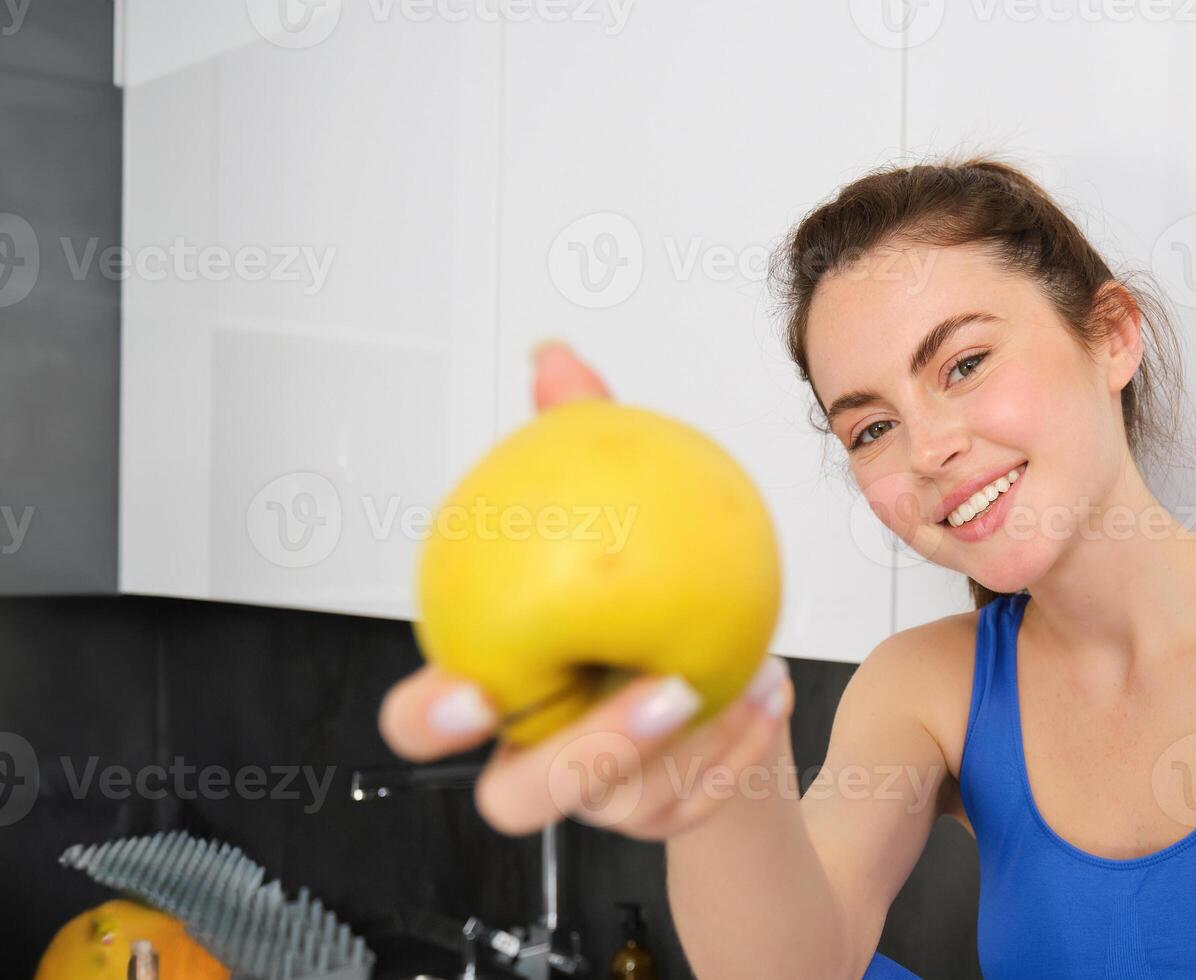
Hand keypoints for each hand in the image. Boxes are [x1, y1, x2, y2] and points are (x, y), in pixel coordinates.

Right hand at [375, 339, 797, 840]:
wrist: (717, 688)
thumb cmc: (640, 598)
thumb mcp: (613, 521)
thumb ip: (578, 444)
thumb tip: (556, 357)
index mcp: (496, 692)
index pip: (423, 724)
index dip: (430, 718)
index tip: (468, 689)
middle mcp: (538, 760)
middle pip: (517, 800)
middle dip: (582, 758)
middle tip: (656, 694)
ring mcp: (605, 803)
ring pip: (630, 803)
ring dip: (688, 744)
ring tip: (735, 676)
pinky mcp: (670, 816)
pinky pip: (702, 794)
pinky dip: (741, 740)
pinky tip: (772, 684)